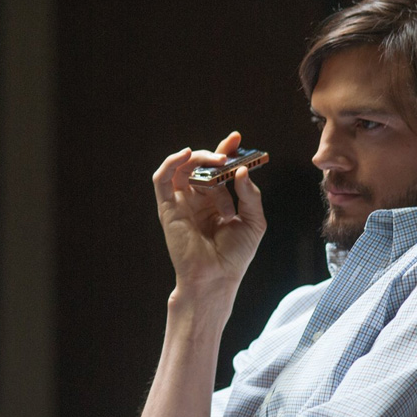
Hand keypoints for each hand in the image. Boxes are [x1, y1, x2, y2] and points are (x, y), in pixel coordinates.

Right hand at [153, 132, 266, 306]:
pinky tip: (186, 155)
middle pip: (202, 166)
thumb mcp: (253, 222)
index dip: (227, 152)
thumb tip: (241, 171)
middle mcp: (198, 200)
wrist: (216, 278)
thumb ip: (249, 195)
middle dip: (216, 153)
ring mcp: (182, 203)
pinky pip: (162, 179)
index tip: (237, 138)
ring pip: (183, 168)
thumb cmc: (234, 256)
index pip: (219, 171)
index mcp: (217, 202)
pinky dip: (170, 163)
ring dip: (198, 157)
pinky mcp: (168, 208)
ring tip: (216, 159)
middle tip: (229, 149)